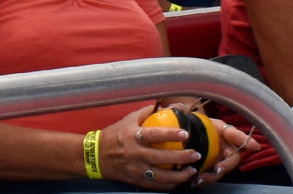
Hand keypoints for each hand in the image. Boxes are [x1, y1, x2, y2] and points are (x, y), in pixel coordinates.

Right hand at [97, 106, 241, 188]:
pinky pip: (156, 185)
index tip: (185, 134)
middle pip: (161, 158)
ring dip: (179, 175)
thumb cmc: (115, 134)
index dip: (171, 135)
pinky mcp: (136, 181)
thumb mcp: (129, 119)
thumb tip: (169, 106)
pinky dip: (169, 184)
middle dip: (181, 157)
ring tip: (191, 171)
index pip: (154, 135)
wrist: (96, 155)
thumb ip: (148, 113)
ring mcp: (135, 169)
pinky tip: (179, 180)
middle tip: (195, 154)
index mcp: (132, 136)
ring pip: (161, 176)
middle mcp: (134, 153)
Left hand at [175, 116, 255, 186]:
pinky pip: (211, 176)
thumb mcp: (187, 115)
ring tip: (199, 179)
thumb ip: (182, 110)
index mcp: (222, 130)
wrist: (184, 132)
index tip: (255, 146)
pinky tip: (193, 181)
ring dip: (212, 176)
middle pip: (232, 158)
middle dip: (227, 165)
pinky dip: (204, 180)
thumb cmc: (189, 122)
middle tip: (217, 169)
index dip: (246, 140)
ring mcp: (219, 158)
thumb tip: (177, 108)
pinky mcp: (211, 167)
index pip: (235, 134)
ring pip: (221, 170)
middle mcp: (224, 145)